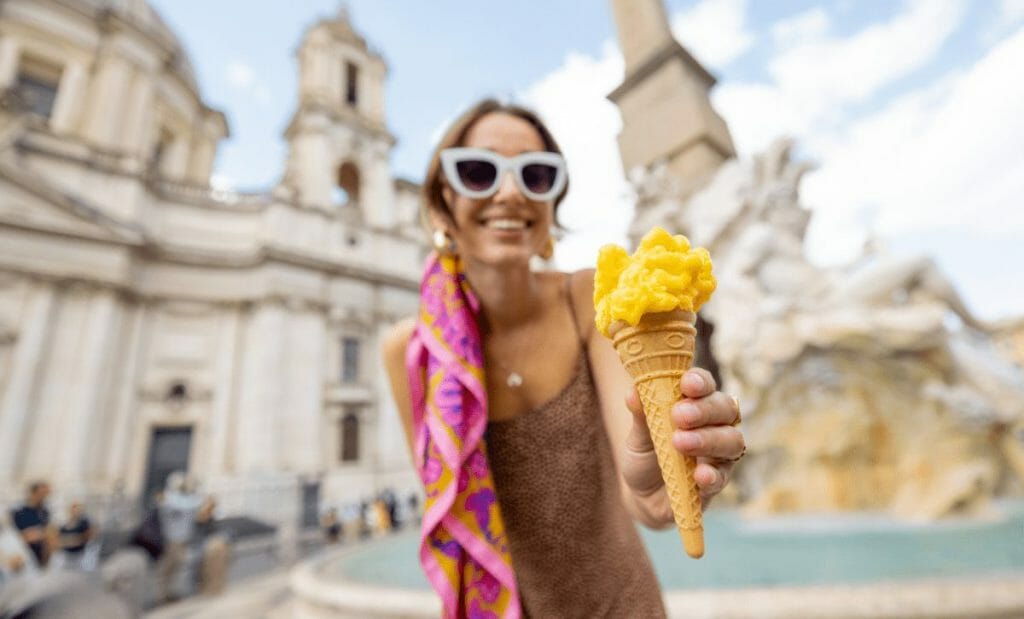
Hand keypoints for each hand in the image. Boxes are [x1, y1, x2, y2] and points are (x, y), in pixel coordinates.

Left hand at [622, 368, 744, 521]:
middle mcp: (714, 425)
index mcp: (695, 404)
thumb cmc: (645, 455)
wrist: (642, 495)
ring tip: (680, 443)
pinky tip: (700, 475)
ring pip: (732, 440)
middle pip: (725, 408)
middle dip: (704, 409)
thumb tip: (633, 391)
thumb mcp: (638, 435)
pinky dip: (713, 474)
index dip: (700, 382)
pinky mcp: (718, 482)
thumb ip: (640, 414)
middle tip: (679, 416)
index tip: (687, 384)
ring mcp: (720, 454)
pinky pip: (723, 476)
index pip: (705, 385)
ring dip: (708, 439)